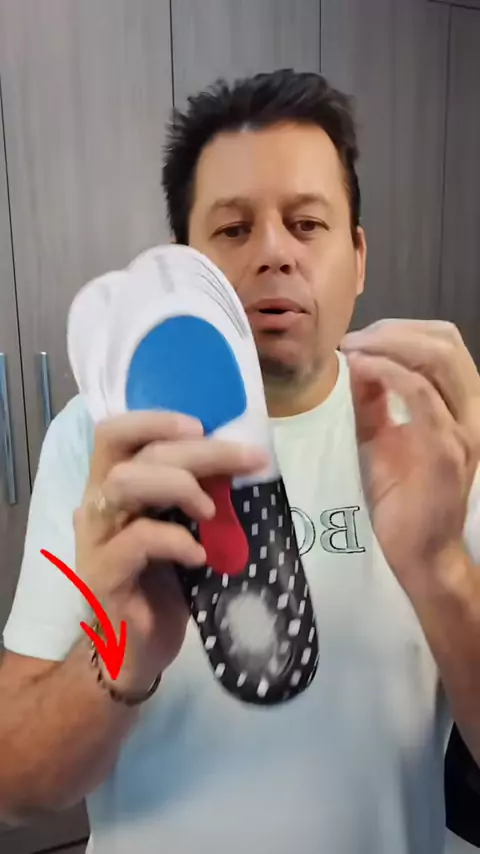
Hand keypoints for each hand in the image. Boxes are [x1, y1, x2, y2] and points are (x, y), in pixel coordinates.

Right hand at [74, 411, 265, 692]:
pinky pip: (136, 541)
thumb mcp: (185, 527)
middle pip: (135, 455)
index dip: (153, 420)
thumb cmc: (166, 581)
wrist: (139, 648)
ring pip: (124, 484)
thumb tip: (243, 457)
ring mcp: (95, 540)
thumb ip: (197, 493)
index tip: (200, 425)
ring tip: (212, 510)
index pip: (114, 433)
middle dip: (197, 452)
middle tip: (247, 460)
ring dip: (178, 485)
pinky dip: (174, 540)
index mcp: (113, 486)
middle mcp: (96, 505)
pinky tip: (200, 556)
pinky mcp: (102, 575)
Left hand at [340, 319, 479, 591]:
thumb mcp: (381, 437)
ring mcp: (464, 429)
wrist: (417, 552)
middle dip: (395, 330)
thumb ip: (374, 400)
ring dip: (390, 344)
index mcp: (460, 405)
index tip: (360, 338)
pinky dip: (388, 372)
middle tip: (352, 340)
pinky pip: (421, 393)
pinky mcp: (446, 448)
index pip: (444, 344)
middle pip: (446, 341)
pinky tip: (362, 369)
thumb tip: (356, 362)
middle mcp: (471, 411)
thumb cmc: (401, 499)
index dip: (402, 330)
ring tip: (353, 350)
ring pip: (439, 358)